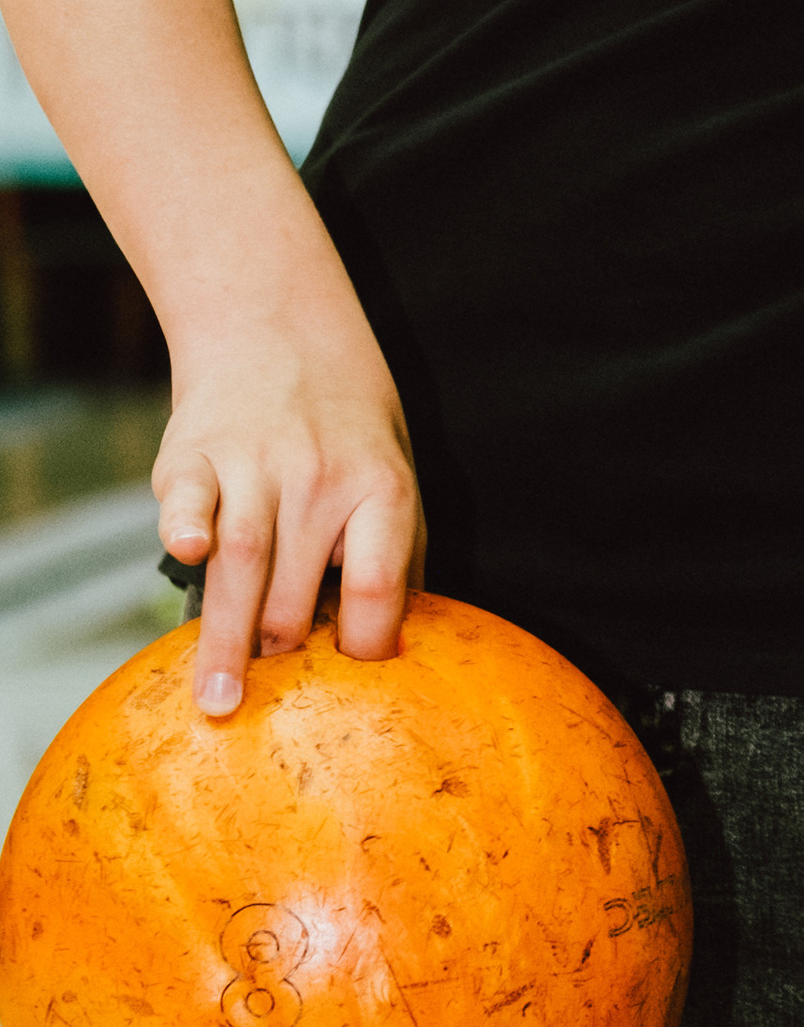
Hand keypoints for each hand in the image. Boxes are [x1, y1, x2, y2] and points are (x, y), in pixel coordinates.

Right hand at [154, 303, 423, 717]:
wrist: (276, 324)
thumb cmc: (345, 422)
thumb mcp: (394, 474)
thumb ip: (394, 552)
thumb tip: (393, 642)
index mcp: (380, 489)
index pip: (378, 587)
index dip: (364, 644)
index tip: (347, 682)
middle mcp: (320, 479)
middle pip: (298, 590)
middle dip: (281, 653)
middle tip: (261, 702)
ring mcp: (255, 463)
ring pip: (243, 562)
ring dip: (225, 638)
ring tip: (216, 700)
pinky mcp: (195, 452)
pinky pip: (189, 498)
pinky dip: (185, 523)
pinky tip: (187, 555)